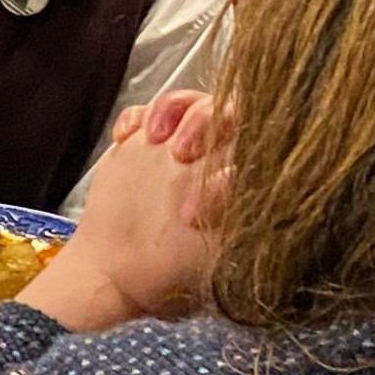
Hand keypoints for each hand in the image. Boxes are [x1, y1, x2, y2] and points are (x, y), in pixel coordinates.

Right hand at [22, 91, 229, 332]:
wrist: (116, 271)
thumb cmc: (170, 273)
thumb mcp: (211, 255)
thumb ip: (230, 218)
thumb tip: (237, 184)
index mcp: (241, 183)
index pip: (258, 148)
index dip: (233, 160)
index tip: (196, 203)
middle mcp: (217, 158)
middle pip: (230, 110)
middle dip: (205, 124)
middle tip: (179, 154)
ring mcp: (181, 146)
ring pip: (192, 101)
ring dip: (173, 110)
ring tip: (152, 139)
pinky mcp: (145, 141)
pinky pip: (146, 109)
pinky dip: (136, 118)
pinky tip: (125, 139)